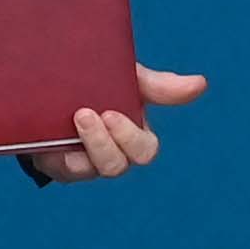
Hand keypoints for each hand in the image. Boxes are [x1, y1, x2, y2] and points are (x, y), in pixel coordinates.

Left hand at [26, 65, 207, 181]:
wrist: (48, 89)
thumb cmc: (95, 86)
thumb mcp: (124, 78)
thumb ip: (158, 85)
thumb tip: (201, 83)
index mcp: (131, 135)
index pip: (144, 149)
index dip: (130, 137)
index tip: (111, 114)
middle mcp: (111, 154)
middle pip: (119, 166)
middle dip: (106, 143)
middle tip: (88, 114)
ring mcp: (83, 163)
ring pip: (91, 170)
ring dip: (85, 145)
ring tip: (75, 116)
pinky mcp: (55, 166)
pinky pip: (59, 168)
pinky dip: (54, 150)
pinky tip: (49, 131)